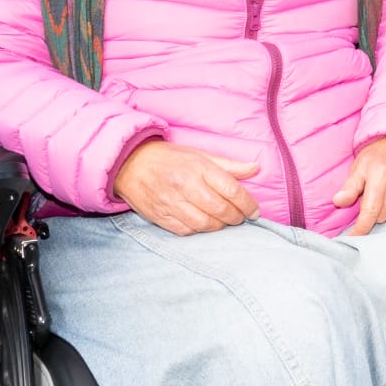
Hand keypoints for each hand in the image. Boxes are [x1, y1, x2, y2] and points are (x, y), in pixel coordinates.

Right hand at [114, 140, 260, 234]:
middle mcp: (185, 186)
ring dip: (219, 226)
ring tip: (224, 222)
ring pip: (204, 224)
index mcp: (198, 168)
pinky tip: (204, 224)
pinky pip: (185, 231)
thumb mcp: (200, 155)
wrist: (129, 163)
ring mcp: (170, 203)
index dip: (247, 204)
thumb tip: (256, 168)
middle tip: (241, 218)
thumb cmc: (170, 158)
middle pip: (220, 209)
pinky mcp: (159, 216)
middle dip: (236, 217)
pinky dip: (199, 230)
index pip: (231, 190)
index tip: (255, 211)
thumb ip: (229, 165)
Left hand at [333, 136, 385, 235]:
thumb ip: (349, 187)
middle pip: (383, 214)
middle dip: (373, 213)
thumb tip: (338, 202)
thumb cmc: (375, 158)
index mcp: (380, 172)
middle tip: (370, 198)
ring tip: (383, 194)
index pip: (371, 209)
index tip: (353, 237)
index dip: (362, 227)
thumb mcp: (358, 168)